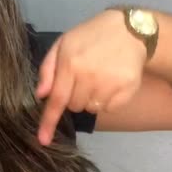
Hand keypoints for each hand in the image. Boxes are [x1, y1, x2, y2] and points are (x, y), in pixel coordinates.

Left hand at [35, 11, 146, 144]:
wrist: (129, 30)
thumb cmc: (90, 36)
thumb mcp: (63, 44)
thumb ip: (48, 69)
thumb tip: (41, 95)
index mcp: (70, 63)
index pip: (57, 100)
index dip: (49, 122)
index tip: (43, 140)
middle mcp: (89, 76)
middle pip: (74, 107)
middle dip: (74, 97)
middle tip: (83, 77)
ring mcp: (109, 84)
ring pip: (91, 109)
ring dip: (91, 99)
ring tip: (98, 77)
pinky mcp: (127, 90)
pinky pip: (109, 108)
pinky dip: (108, 100)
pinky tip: (112, 81)